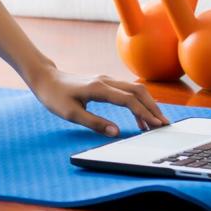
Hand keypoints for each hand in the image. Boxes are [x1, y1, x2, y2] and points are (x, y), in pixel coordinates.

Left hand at [30, 66, 171, 136]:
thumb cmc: (55, 96)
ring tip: (155, 124)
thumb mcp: (71, 113)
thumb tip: (116, 132)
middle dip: (153, 107)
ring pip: (134, 89)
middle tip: (164, 124)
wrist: (46, 79)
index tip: (157, 125)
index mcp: (99, 88)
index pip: (129, 100)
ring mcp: (106, 80)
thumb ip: (94, 123)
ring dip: (147, 105)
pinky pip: (127, 91)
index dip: (144, 113)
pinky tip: (139, 117)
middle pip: (137, 91)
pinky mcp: (105, 83)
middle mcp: (106, 81)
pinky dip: (137, 102)